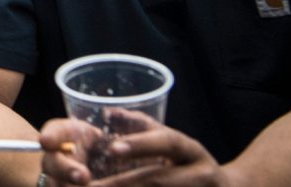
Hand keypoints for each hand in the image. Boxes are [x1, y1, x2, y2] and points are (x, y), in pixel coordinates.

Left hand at [40, 110, 227, 186]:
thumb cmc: (187, 162)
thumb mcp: (169, 140)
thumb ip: (140, 126)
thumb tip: (107, 111)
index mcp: (191, 150)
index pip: (167, 143)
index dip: (141, 144)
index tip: (112, 149)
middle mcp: (201, 174)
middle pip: (158, 179)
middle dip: (122, 183)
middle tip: (90, 185)